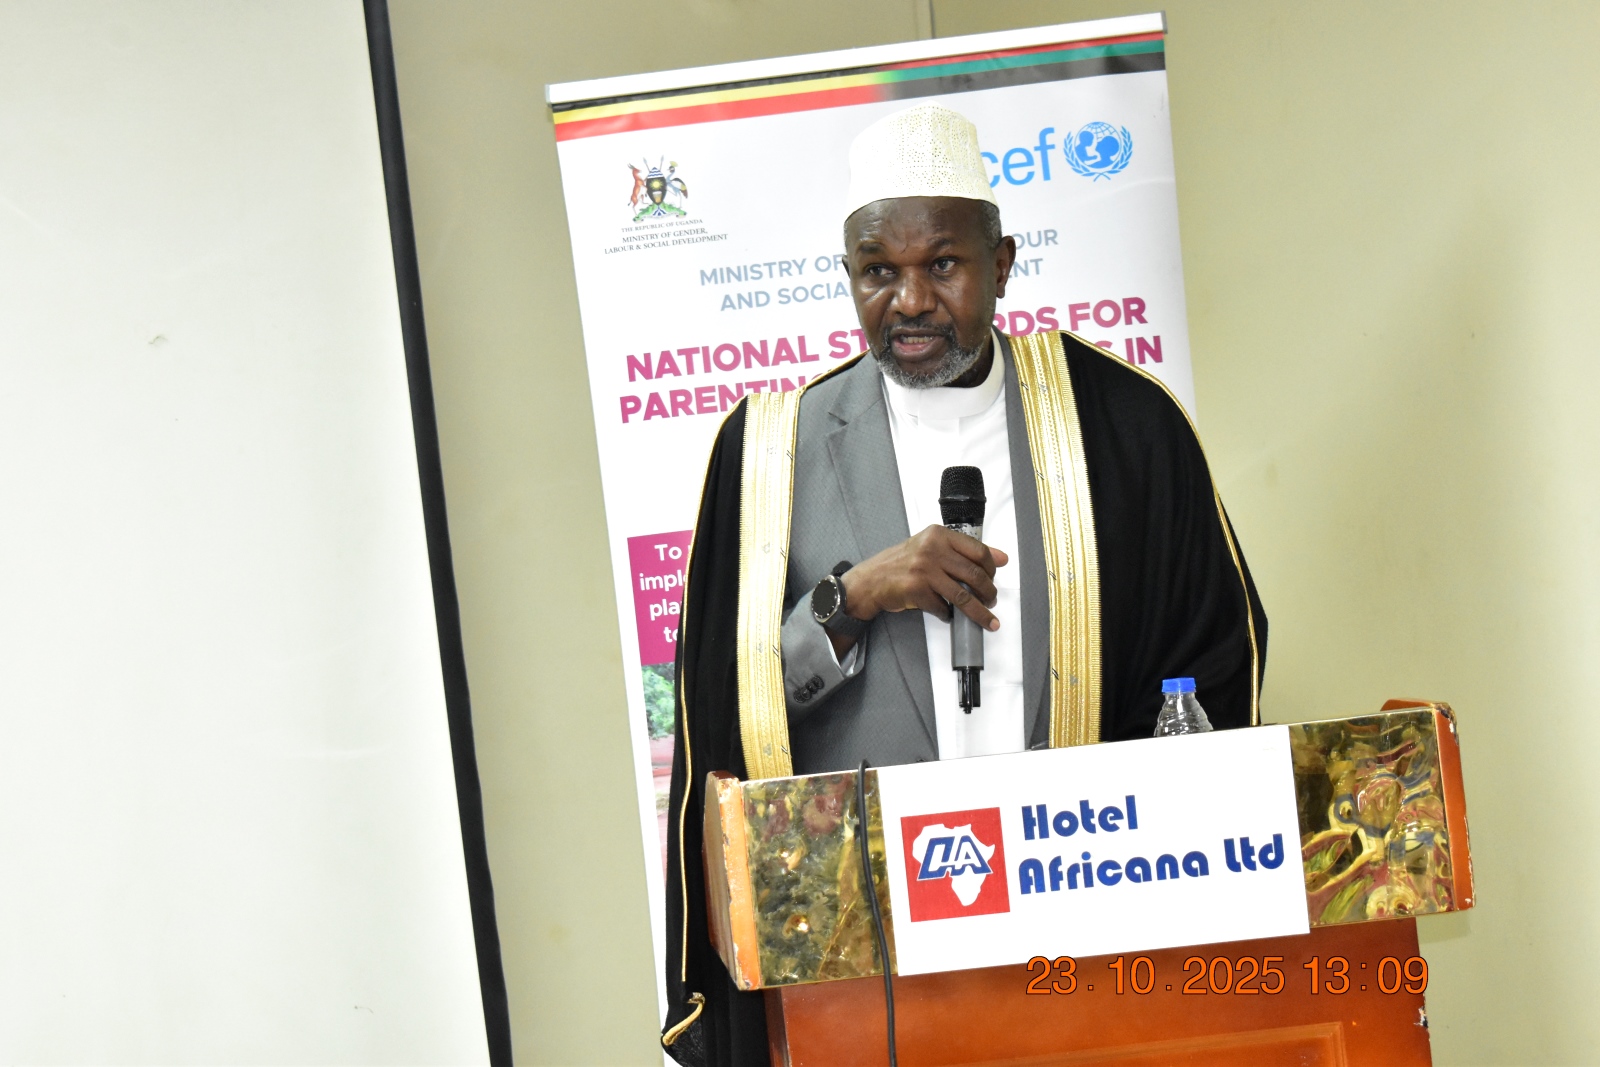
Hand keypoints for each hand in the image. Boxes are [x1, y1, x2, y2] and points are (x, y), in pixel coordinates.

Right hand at [826, 525, 1008, 657]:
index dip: (992, 568)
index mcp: (938, 535)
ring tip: (986, 617)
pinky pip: (943, 608)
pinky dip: (949, 614)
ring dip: (978, 611)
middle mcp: (932, 550)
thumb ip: (961, 550)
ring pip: (963, 596)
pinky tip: (948, 614)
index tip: (995, 578)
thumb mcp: (930, 547)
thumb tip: (1000, 558)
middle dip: (989, 592)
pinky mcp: (916, 591)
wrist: (870, 580)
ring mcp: (924, 571)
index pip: (978, 550)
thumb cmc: (901, 563)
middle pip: (974, 575)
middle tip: (991, 600)